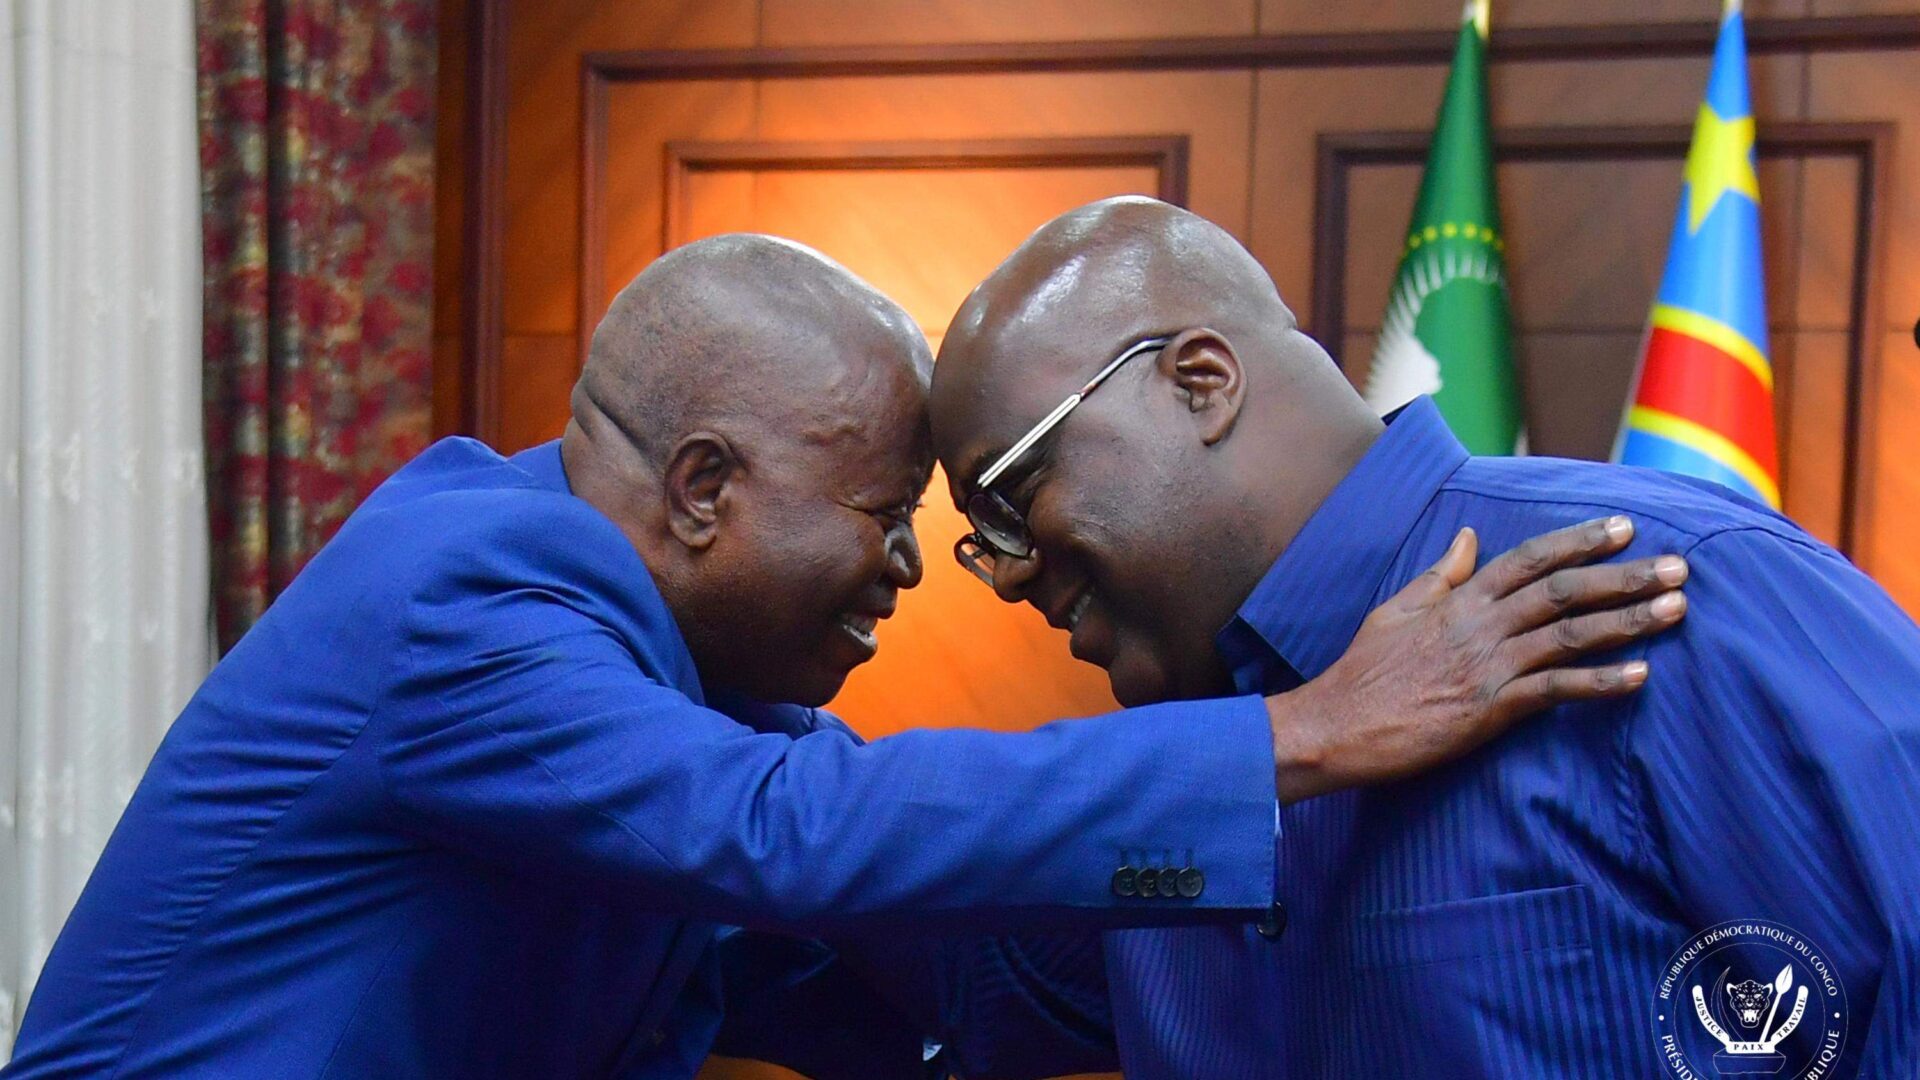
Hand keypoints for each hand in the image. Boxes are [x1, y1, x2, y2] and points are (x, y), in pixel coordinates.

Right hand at [1267, 516, 1685, 802]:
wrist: (1337, 725)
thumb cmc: (1364, 672)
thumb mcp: (1397, 609)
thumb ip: (1441, 575)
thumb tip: (1467, 536)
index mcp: (1461, 599)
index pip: (1530, 558)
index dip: (1579, 541)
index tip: (1623, 527)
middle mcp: (1480, 626)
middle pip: (1564, 590)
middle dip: (1625, 575)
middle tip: (1678, 566)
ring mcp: (1488, 667)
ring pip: (1570, 635)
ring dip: (1627, 621)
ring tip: (1675, 609)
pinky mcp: (1490, 710)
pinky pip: (1556, 691)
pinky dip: (1601, 683)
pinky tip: (1640, 677)